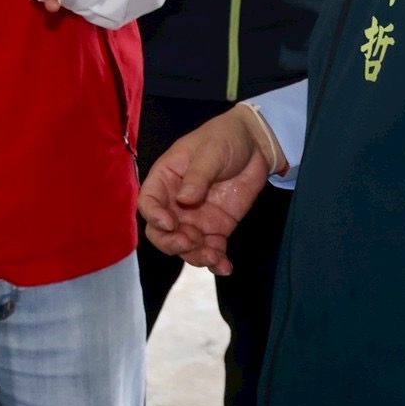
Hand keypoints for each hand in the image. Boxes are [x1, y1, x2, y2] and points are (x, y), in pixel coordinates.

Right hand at [138, 106, 276, 273]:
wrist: (256, 145)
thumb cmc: (225, 138)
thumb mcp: (211, 152)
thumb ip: (197, 176)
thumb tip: (184, 199)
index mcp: (166, 179)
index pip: (148, 202)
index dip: (153, 216)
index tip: (170, 223)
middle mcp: (175, 203)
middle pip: (160, 232)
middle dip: (171, 242)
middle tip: (190, 242)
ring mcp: (195, 218)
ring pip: (185, 246)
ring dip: (195, 256)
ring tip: (214, 257)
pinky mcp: (216, 228)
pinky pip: (211, 250)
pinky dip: (216, 262)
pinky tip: (225, 267)